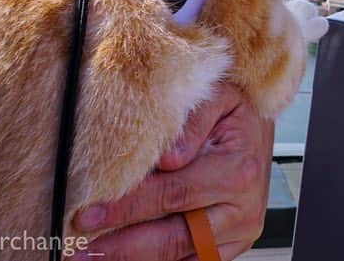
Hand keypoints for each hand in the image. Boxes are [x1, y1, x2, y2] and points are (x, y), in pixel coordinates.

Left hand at [74, 83, 274, 260]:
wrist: (261, 125)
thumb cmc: (235, 111)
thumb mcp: (218, 98)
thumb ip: (192, 123)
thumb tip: (165, 160)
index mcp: (238, 170)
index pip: (174, 194)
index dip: (128, 207)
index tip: (89, 214)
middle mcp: (243, 207)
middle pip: (176, 235)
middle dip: (124, 246)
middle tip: (83, 252)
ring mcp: (241, 229)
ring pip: (183, 254)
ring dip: (139, 259)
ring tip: (98, 258)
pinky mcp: (236, 242)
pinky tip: (133, 260)